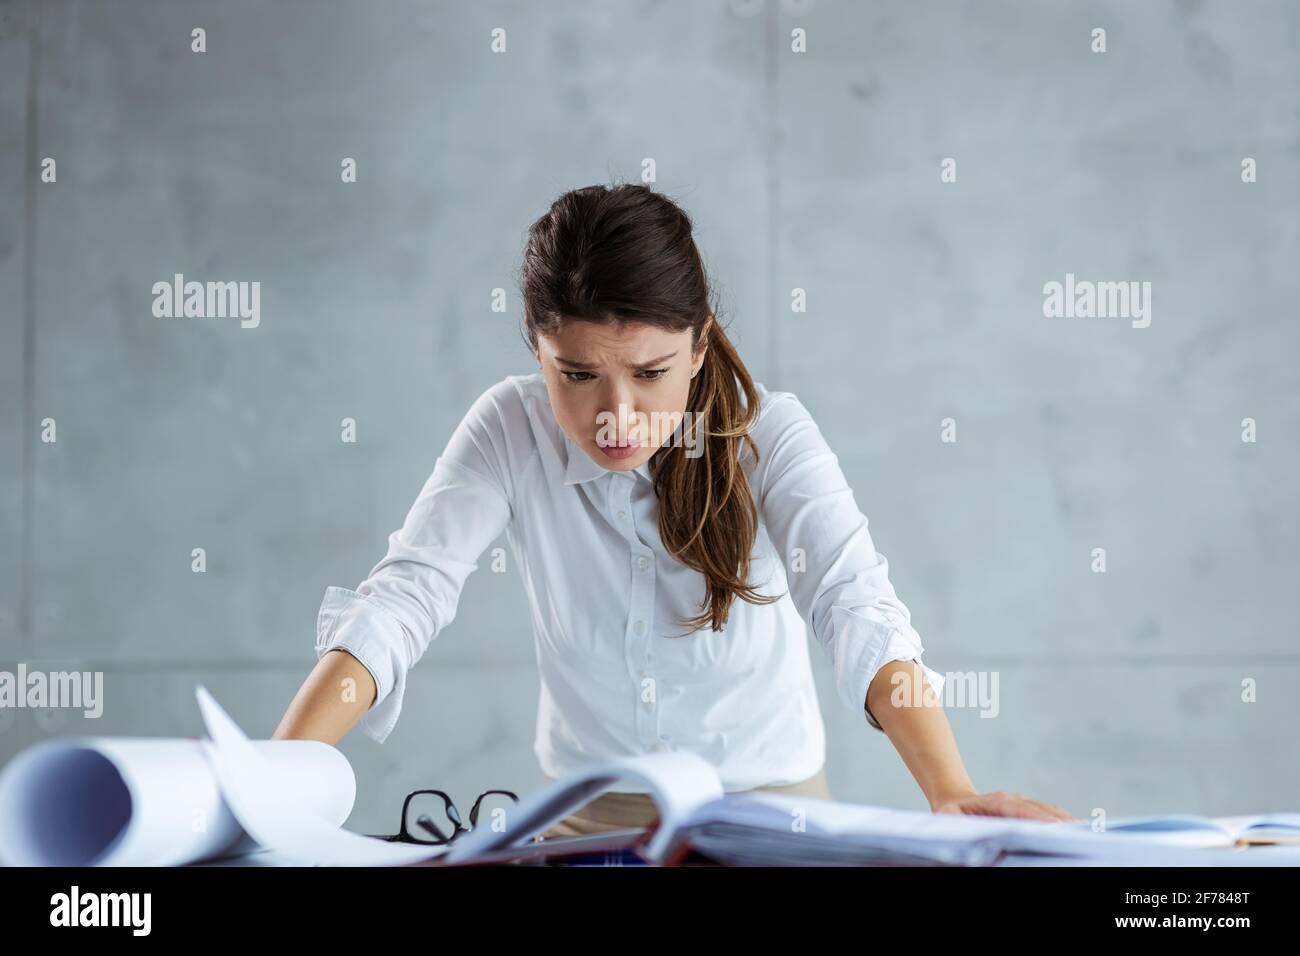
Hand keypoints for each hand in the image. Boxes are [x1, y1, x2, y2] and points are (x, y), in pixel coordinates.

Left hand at [932, 790, 1074, 821]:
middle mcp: (1012, 799)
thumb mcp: (948, 817)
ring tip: (1083, 832)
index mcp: (995, 801)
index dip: (1038, 817)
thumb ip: (957, 822)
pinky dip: (1062, 820)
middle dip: (1058, 821)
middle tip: (1077, 832)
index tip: (1055, 825)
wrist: (955, 800)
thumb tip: (967, 834)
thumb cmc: (951, 813)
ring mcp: (1021, 802)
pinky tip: (1075, 830)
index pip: (1020, 809)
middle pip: (1039, 809)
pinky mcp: (1027, 809)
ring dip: (1064, 821)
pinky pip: (1048, 813)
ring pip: (1047, 810)